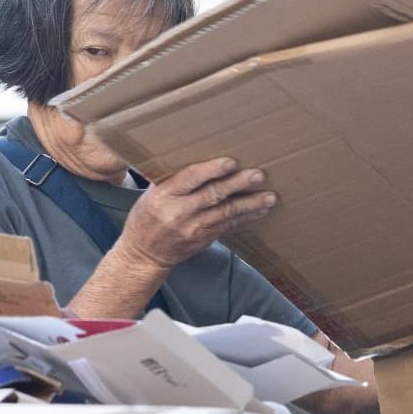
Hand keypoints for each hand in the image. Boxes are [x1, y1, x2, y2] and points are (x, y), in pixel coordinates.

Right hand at [115, 158, 277, 275]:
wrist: (143, 254)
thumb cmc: (146, 217)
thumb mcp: (152, 194)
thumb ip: (174, 180)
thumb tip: (204, 159)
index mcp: (164, 196)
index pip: (189, 180)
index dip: (211, 170)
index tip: (231, 162)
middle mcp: (179, 213)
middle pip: (212, 196)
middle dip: (238, 185)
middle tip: (258, 175)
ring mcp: (193, 229)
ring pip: (225, 213)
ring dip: (250, 204)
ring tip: (270, 196)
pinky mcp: (203, 239)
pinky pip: (228, 226)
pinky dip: (245, 217)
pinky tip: (260, 210)